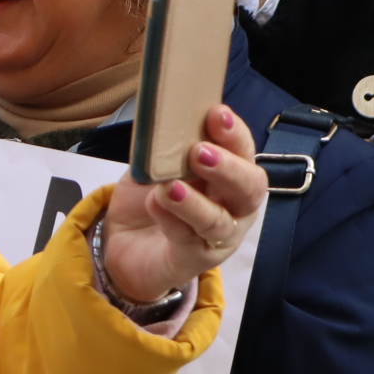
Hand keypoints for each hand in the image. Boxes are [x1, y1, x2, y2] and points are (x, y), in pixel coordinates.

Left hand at [101, 105, 266, 302]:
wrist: (125, 244)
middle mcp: (233, 206)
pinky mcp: (193, 258)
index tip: (217, 114)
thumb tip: (165, 120)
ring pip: (218, 220)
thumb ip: (166, 146)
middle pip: (248, 189)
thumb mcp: (155, 164)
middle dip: (228, 168)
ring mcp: (217, 236)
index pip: (244, 152)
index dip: (235, 134)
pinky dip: (170, 219)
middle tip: (200, 152)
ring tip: (171, 185)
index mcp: (230, 174)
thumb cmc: (152, 196)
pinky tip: (155, 203)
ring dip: (194, 201)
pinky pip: (186, 239)